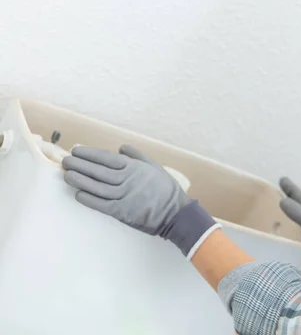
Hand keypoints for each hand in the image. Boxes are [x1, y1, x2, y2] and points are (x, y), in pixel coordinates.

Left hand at [62, 145, 220, 257]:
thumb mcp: (155, 166)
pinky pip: (101, 204)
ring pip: (97, 187)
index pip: (107, 158)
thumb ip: (137, 155)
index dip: (90, 154)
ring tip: (67, 175)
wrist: (175, 213)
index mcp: (134, 168)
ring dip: (80, 180)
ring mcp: (123, 196)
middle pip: (98, 171)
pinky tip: (78, 194)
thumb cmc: (165, 188)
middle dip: (80, 165)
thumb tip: (121, 147)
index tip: (77, 150)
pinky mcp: (121, 212)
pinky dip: (88, 199)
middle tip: (66, 161)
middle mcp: (127, 180)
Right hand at [279, 178, 300, 278]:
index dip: (290, 187)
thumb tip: (282, 201)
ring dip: (292, 211)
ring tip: (280, 211)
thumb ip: (299, 213)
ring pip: (299, 215)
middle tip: (277, 193)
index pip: (298, 195)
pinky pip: (299, 227)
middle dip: (289, 197)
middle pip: (298, 204)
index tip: (282, 179)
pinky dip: (294, 225)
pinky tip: (289, 231)